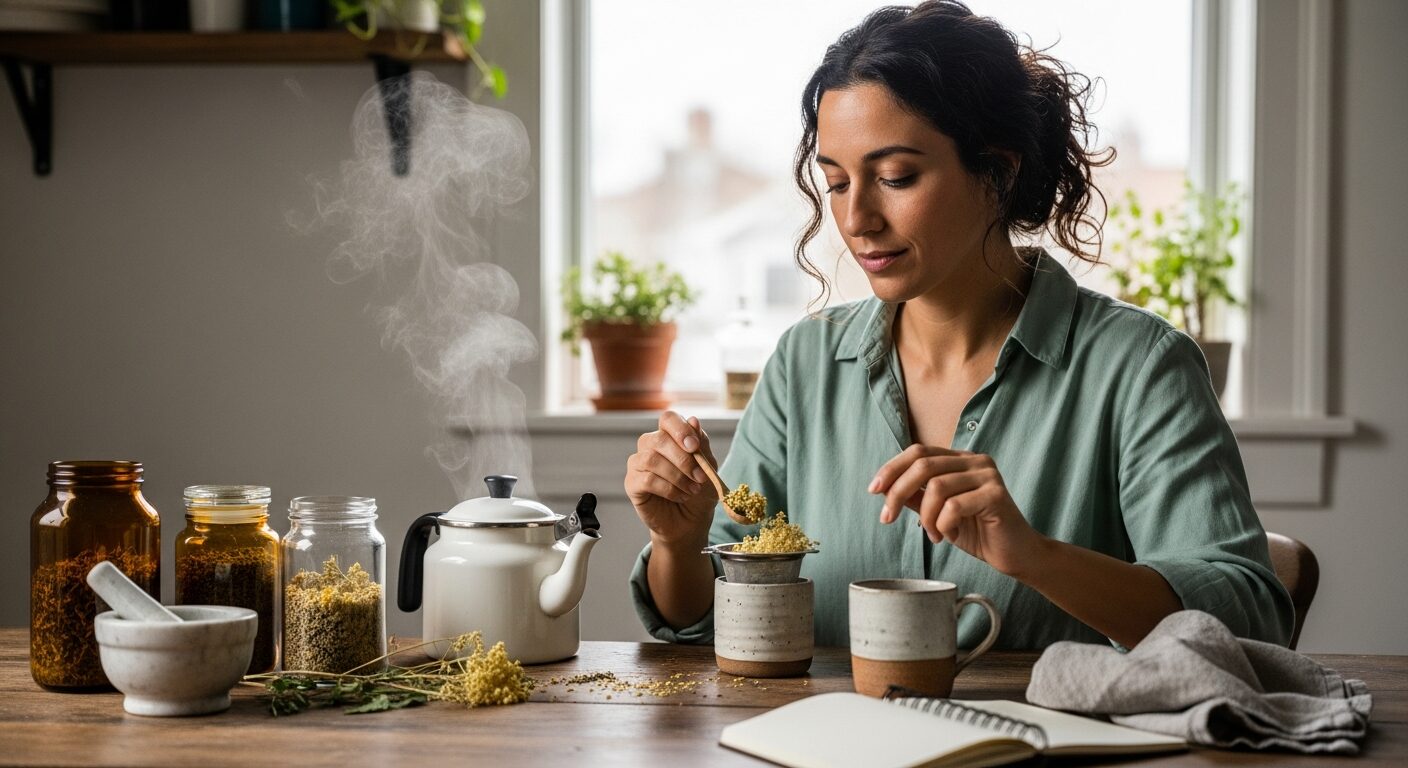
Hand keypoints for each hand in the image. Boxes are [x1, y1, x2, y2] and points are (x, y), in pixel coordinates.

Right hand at [626, 411, 720, 550]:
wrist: (691, 522)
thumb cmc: (699, 492)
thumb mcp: (708, 467)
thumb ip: (702, 444)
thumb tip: (694, 420)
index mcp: (669, 436)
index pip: (668, 419)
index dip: (680, 429)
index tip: (694, 447)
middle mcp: (650, 446)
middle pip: (659, 439)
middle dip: (684, 459)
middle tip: (700, 477)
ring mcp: (638, 464)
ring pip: (651, 459)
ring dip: (677, 476)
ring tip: (692, 489)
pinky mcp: (632, 484)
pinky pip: (646, 480)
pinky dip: (668, 489)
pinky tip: (680, 497)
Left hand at [869, 444, 1045, 577]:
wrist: (1016, 555)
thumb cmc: (978, 533)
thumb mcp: (938, 513)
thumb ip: (917, 497)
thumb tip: (884, 487)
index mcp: (960, 459)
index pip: (918, 452)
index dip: (892, 468)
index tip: (873, 490)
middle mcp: (975, 460)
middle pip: (923, 465)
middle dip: (897, 493)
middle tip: (887, 518)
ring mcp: (988, 475)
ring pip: (936, 488)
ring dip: (926, 517)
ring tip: (934, 535)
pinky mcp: (996, 494)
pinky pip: (954, 507)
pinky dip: (944, 526)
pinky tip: (953, 536)